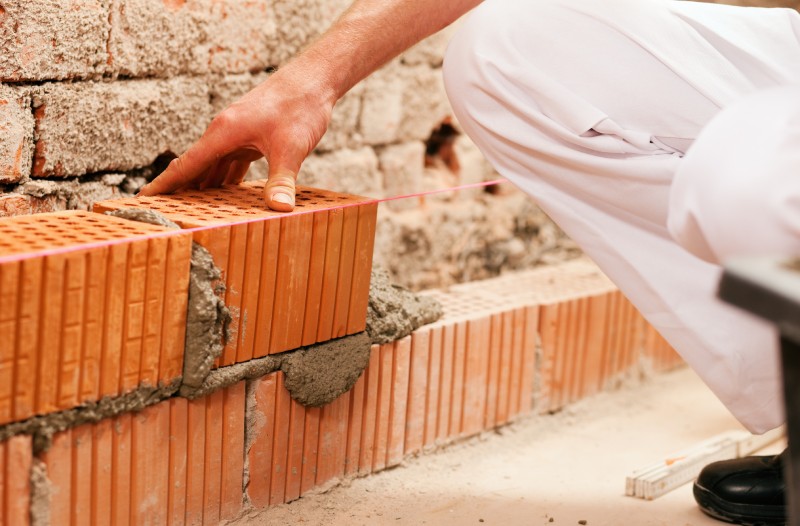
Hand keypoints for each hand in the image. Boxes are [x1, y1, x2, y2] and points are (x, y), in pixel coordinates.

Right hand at [139, 68, 334, 211]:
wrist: (313, 79)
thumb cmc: (299, 106)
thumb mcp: (291, 147)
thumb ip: (282, 180)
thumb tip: (279, 209)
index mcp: (224, 133)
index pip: (186, 165)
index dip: (165, 185)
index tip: (143, 201)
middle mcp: (225, 133)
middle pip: (195, 167)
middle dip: (180, 191)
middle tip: (164, 216)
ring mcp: (238, 134)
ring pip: (213, 165)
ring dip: (203, 187)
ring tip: (191, 212)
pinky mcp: (252, 136)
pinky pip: (231, 161)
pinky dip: (225, 179)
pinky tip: (226, 196)